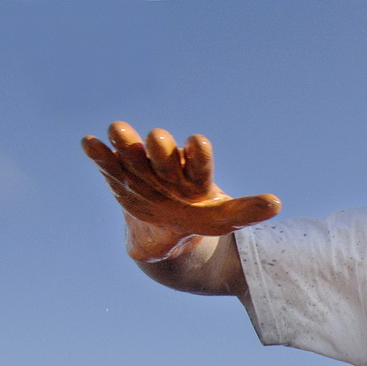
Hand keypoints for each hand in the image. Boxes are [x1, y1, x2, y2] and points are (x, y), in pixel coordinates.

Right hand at [82, 122, 280, 259]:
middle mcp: (168, 166)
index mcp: (195, 174)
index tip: (198, 143)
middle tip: (157, 140)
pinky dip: (99, 154)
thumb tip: (277, 204)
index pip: (198, 161)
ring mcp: (141, 170)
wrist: (166, 234)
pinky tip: (89, 142)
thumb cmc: (200, 220)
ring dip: (125, 141)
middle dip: (160, 147)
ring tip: (118, 131)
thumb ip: (247, 210)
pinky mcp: (118, 177)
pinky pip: (107, 164)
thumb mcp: (224, 219)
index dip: (197, 153)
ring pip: (132, 151)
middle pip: (163, 152)